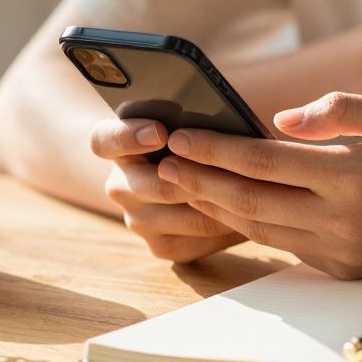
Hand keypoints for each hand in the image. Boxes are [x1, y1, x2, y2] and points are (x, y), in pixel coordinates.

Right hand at [90, 117, 244, 262]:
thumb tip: (219, 115)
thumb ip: (190, 114)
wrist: (181, 174)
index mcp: (113, 145)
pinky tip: (254, 212)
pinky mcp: (161, 247)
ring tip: (257, 189)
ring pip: (184, 217)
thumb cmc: (188, 135)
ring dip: (221, 203)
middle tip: (224, 166)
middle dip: (193, 176)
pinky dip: (228, 225)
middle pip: (152, 186)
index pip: (104, 140)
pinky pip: (199, 239)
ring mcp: (138, 220)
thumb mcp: (182, 118)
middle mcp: (119, 186)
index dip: (129, 136)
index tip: (161, 131)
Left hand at [157, 93, 361, 279]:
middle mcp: (344, 220)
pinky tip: (228, 206)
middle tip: (162, 163)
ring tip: (181, 184)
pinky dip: (251, 225)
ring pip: (260, 229)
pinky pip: (286, 245)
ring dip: (215, 206)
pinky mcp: (347, 269)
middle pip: (248, 201)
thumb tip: (278, 119)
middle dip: (198, 180)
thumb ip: (340, 109)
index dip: (215, 149)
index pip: (263, 162)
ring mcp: (344, 251)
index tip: (180, 136)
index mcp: (354, 175)